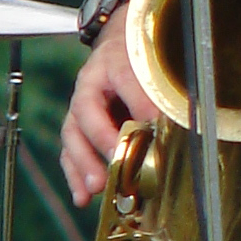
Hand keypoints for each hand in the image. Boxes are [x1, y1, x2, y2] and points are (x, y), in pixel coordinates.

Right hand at [61, 10, 153, 206]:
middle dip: (101, 140)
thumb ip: (160, 91)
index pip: (124, 78)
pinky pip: (71, 151)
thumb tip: (169, 122)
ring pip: (73, 134)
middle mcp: (89, 85)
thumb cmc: (135, 56)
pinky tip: (82, 196)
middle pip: (87, 111)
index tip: (156, 123)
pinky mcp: (79, 127)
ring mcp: (80, 107)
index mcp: (111, 62)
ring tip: (96, 187)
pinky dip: (75, 175)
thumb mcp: (150, 64)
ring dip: (84, 163)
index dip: (139, 101)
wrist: (119, 43)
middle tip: (117, 160)